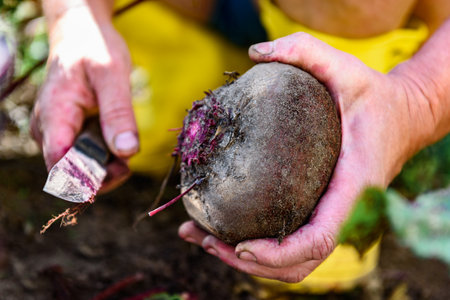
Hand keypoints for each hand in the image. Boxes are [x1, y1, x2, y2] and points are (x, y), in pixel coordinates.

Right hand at [31, 6, 137, 191]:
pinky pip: (84, 157)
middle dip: (102, 174)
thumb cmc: (94, 49)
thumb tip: (127, 152)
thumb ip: (118, 113)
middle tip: (128, 159)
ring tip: (125, 145)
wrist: (81, 37)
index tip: (120, 169)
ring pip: (78, 169)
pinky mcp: (68, 134)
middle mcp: (49, 130)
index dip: (89, 178)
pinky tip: (117, 142)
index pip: (61, 165)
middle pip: (70, 174)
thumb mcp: (112, 75)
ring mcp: (57, 134)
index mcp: (55, 115)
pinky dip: (104, 157)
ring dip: (105, 167)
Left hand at [179, 32, 426, 281]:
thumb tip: (256, 51)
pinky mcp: (322, 210)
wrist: (405, 117)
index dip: (279, 253)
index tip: (241, 246)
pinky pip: (292, 241)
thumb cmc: (377, 97)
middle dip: (249, 263)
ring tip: (202, 237)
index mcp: (352, 188)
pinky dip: (260, 247)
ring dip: (248, 261)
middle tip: (205, 240)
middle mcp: (343, 212)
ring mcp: (333, 216)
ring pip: (293, 262)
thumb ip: (307, 50)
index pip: (318, 239)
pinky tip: (225, 227)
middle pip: (298, 263)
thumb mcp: (348, 68)